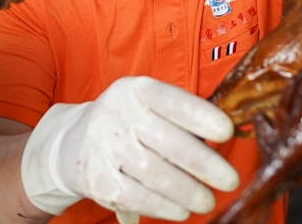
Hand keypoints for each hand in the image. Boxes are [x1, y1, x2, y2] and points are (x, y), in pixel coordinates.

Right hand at [20, 76, 239, 220]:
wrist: (72, 142)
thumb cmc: (127, 123)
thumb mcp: (147, 106)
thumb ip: (180, 117)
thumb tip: (227, 136)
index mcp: (136, 90)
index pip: (170, 100)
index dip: (199, 115)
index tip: (226, 132)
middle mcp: (117, 114)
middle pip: (166, 141)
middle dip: (203, 164)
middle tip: (229, 180)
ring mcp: (104, 146)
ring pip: (154, 173)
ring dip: (187, 191)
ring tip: (207, 200)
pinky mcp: (96, 178)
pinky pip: (136, 195)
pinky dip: (163, 206)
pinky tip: (181, 210)